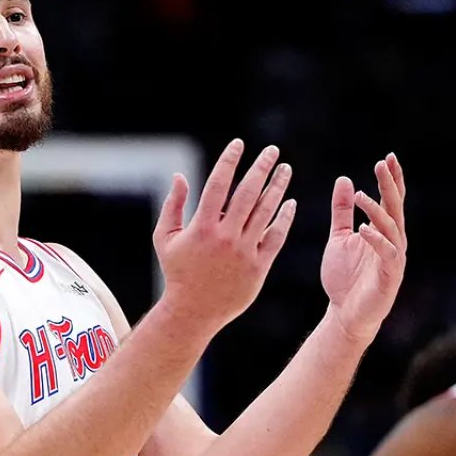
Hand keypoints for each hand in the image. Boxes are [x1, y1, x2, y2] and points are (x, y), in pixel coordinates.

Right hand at [153, 139, 297, 330]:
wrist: (194, 311)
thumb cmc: (177, 272)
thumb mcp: (165, 238)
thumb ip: (173, 206)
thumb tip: (180, 176)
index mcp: (202, 228)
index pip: (218, 185)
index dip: (229, 161)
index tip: (238, 144)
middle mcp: (225, 237)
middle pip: (247, 194)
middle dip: (261, 168)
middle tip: (272, 150)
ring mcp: (244, 252)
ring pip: (265, 212)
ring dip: (277, 187)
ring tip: (285, 169)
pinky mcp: (259, 267)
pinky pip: (275, 237)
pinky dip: (284, 219)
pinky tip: (290, 203)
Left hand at [320, 153, 407, 342]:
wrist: (345, 314)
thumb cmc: (344, 277)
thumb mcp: (339, 237)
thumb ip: (343, 211)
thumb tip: (345, 180)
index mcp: (383, 232)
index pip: (390, 201)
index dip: (391, 180)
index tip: (387, 158)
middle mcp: (393, 242)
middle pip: (395, 209)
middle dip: (390, 186)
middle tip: (382, 164)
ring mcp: (393, 260)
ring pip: (392, 229)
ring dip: (377, 211)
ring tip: (361, 196)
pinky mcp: (389, 278)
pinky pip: (387, 255)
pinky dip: (377, 240)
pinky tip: (364, 229)